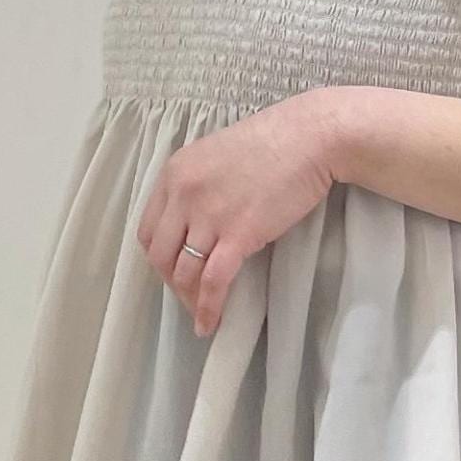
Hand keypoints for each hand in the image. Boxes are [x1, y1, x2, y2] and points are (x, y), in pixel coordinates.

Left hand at [135, 89, 343, 337]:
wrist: (311, 136)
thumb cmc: (275, 141)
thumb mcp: (218, 154)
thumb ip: (200, 183)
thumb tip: (199, 219)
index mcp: (175, 173)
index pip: (149, 227)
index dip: (160, 255)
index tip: (174, 268)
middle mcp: (183, 194)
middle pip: (160, 253)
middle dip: (170, 281)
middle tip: (187, 294)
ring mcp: (209, 215)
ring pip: (183, 272)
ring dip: (188, 299)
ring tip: (200, 312)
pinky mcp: (238, 234)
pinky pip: (213, 281)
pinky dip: (207, 308)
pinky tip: (209, 323)